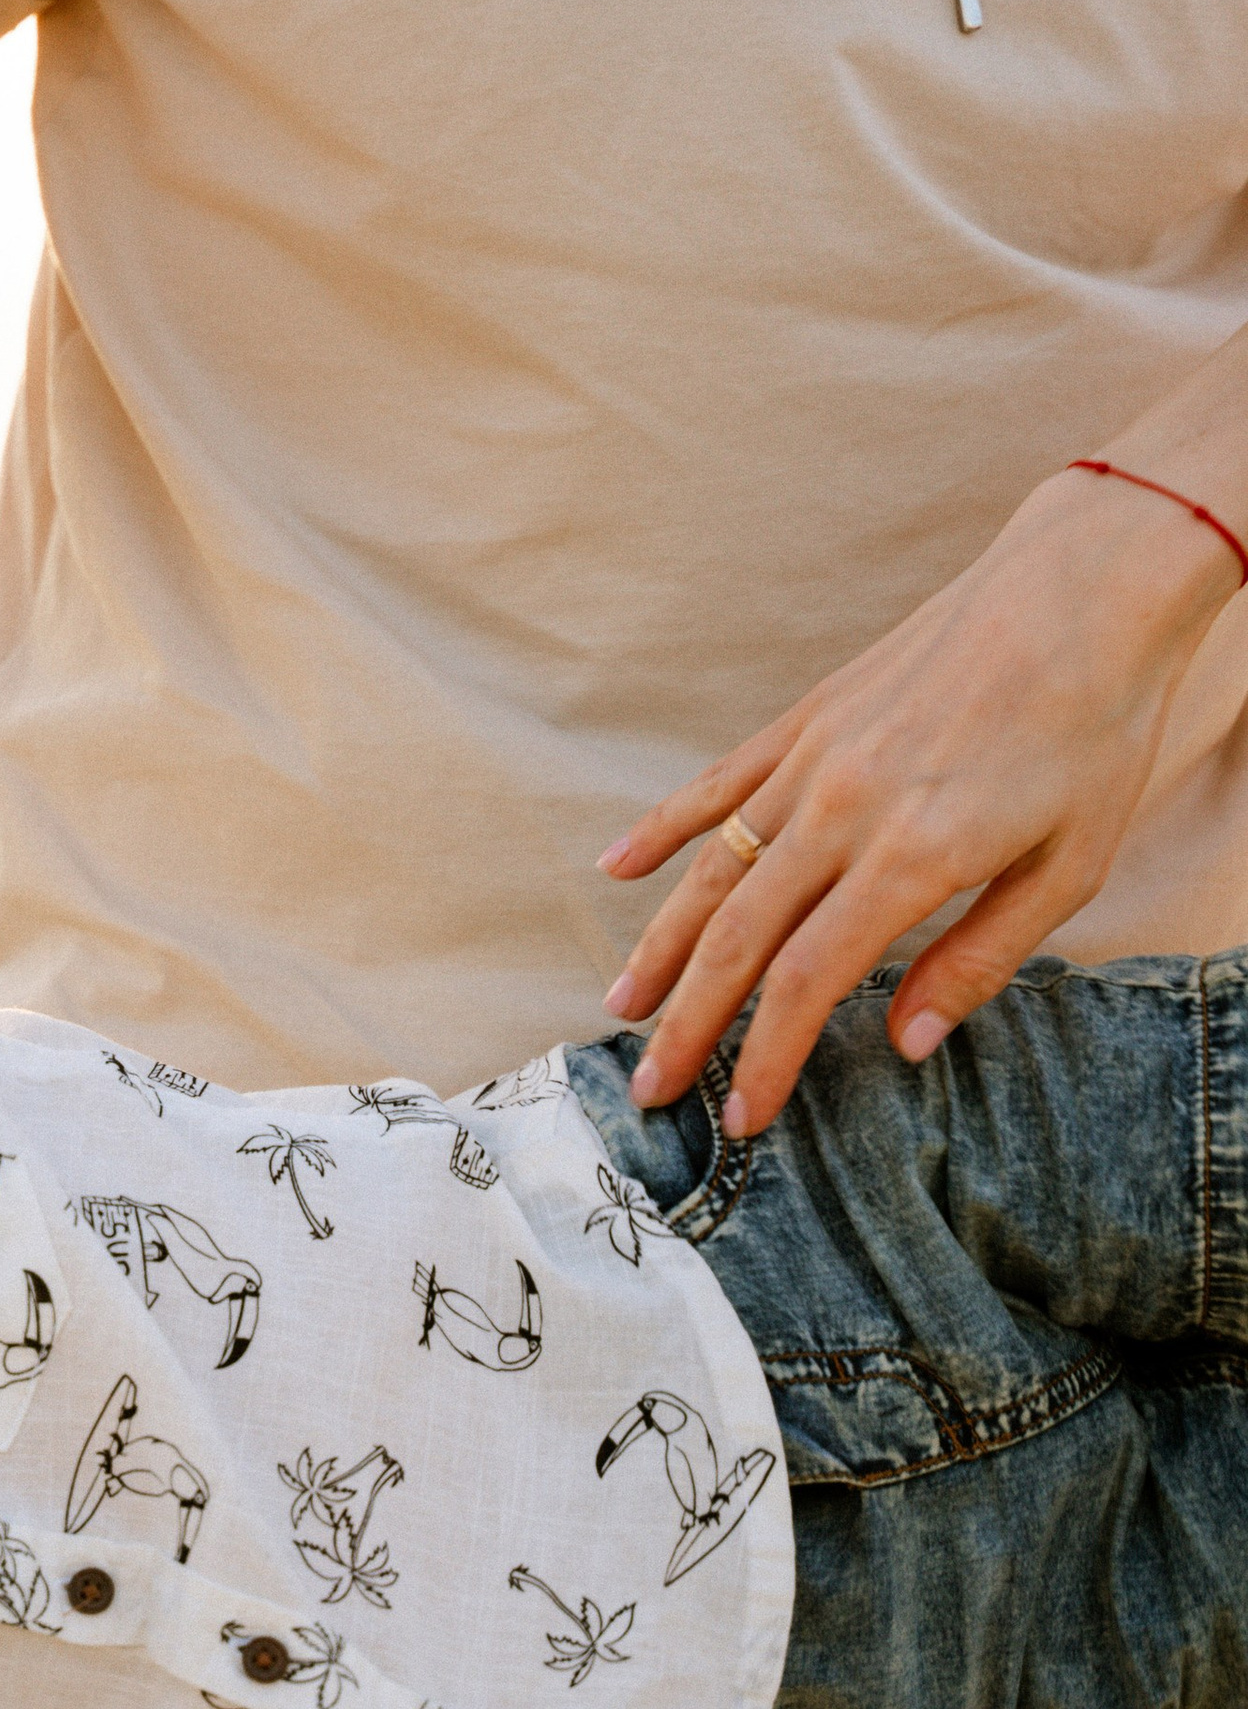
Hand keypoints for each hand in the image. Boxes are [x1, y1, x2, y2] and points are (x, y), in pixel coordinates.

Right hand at [599, 467, 1240, 1136]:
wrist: (1083, 590)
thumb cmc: (1093, 730)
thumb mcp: (1071, 866)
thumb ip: (980, 959)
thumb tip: (908, 1044)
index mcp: (911, 857)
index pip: (806, 982)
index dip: (764, 1058)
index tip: (739, 1119)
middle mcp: (842, 809)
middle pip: (737, 939)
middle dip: (688, 1025)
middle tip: (650, 1090)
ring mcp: (814, 759)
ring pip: (713, 870)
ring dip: (661, 947)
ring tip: (623, 1006)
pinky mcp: (807, 717)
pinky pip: (717, 784)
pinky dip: (663, 830)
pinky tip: (614, 868)